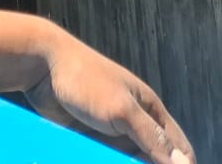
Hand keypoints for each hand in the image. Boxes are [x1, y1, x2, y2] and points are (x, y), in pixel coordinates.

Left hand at [27, 28, 193, 163]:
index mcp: (149, 108)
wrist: (42, 66)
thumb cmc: (86, 80)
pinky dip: (107, 163)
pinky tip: (103, 162)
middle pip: (153, 157)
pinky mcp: (92, 137)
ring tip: (113, 159)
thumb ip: (152, 138)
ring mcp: (112, 130)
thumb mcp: (122, 110)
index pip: (178, 146)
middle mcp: (134, 120)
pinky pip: (106, 158)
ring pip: (128, 160)